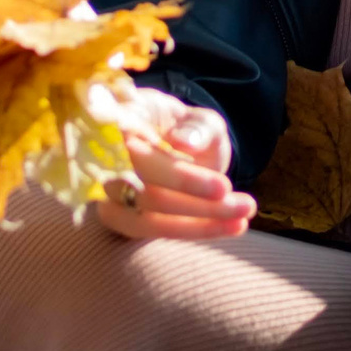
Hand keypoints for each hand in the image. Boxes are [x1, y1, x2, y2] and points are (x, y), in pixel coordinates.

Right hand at [96, 88, 254, 242]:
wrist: (181, 147)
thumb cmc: (189, 130)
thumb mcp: (202, 120)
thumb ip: (198, 127)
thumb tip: (184, 142)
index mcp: (124, 119)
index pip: (144, 155)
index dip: (181, 177)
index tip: (224, 188)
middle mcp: (103, 155)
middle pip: (144, 190)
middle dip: (197, 203)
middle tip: (247, 205)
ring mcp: (104, 187)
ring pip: (143, 218)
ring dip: (195, 225)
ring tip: (241, 221)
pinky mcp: (114, 213)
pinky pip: (145, 230)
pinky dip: (188, 231)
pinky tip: (230, 227)